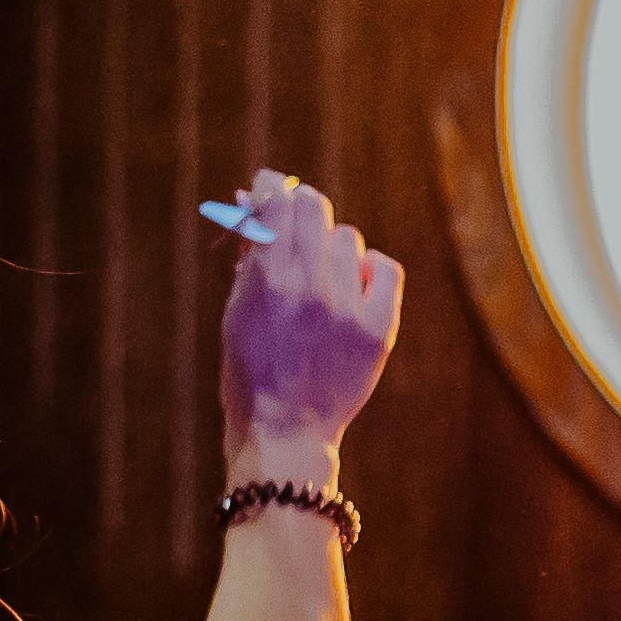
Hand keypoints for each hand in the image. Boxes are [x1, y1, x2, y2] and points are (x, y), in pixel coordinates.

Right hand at [217, 169, 404, 480]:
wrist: (284, 434)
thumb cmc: (250, 374)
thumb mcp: (236, 313)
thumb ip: (250, 258)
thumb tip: (255, 205)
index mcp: (266, 282)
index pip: (277, 202)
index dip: (272, 186)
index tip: (269, 185)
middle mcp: (309, 288)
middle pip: (314, 208)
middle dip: (300, 208)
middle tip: (295, 222)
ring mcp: (347, 308)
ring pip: (347, 238)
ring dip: (331, 249)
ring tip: (320, 280)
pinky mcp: (379, 328)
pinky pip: (384, 268)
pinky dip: (368, 271)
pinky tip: (353, 289)